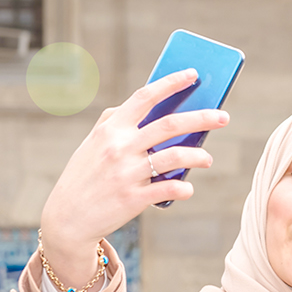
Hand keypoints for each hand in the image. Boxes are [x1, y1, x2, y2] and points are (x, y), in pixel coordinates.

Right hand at [39, 69, 228, 283]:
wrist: (67, 217)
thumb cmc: (85, 175)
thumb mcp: (92, 144)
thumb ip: (115, 122)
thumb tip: (148, 105)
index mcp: (110, 129)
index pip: (145, 97)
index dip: (171, 83)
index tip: (193, 74)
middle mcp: (120, 147)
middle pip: (170, 124)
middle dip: (202, 118)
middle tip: (223, 117)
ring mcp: (127, 173)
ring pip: (176, 156)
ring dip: (199, 155)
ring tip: (207, 158)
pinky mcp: (134, 198)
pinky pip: (169, 188)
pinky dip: (183, 187)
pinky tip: (188, 188)